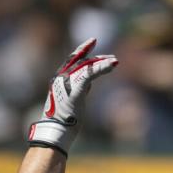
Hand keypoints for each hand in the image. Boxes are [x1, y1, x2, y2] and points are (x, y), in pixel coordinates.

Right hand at [27, 38, 117, 154]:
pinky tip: (112, 65)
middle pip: (80, 60)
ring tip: (115, 62)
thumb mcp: (72, 99)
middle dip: (96, 57)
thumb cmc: (65, 119)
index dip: (82, 49)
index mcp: (59, 79)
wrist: (57, 130)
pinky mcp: (75, 88)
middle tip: (111, 57)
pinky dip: (102, 68)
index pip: (71, 59)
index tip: (92, 42)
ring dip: (103, 63)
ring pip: (87, 66)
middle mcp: (61, 77)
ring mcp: (67, 82)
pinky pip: (90, 74)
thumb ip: (79, 88)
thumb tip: (88, 84)